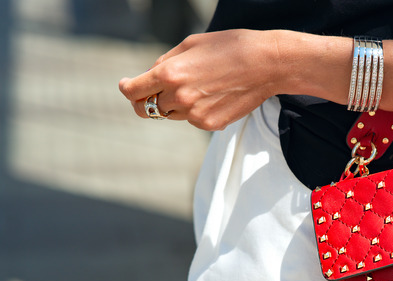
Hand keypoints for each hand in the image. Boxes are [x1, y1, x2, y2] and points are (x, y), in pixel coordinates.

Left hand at [119, 29, 282, 130]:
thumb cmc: (230, 47)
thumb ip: (165, 61)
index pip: (132, 91)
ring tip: (196, 87)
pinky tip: (214, 95)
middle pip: (146, 109)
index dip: (126, 88)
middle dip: (144, 100)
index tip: (126, 85)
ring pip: (170, 115)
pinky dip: (195, 110)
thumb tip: (151, 76)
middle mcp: (178, 97)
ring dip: (173, 104)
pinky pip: (192, 120)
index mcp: (169, 73)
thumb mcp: (191, 44)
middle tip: (149, 94)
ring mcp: (194, 115)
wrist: (266, 65)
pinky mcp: (210, 125)